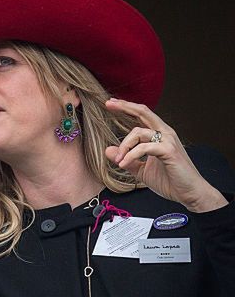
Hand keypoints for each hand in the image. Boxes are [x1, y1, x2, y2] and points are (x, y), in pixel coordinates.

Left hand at [104, 98, 225, 211]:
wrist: (189, 193)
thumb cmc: (169, 181)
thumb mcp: (141, 170)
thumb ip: (127, 159)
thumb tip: (108, 150)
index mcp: (159, 135)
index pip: (142, 115)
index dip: (127, 107)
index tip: (110, 103)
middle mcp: (165, 133)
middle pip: (143, 112)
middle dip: (125, 106)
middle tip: (108, 104)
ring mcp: (168, 141)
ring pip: (139, 132)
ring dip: (124, 147)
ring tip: (119, 161)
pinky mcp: (169, 151)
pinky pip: (144, 148)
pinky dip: (130, 155)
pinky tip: (124, 164)